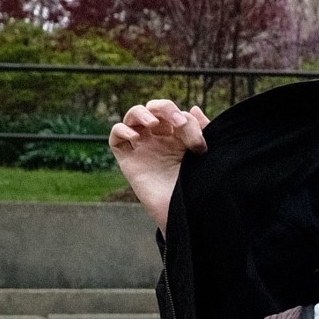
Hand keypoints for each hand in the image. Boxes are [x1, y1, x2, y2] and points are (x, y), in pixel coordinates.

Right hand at [108, 99, 207, 230]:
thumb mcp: (203, 153)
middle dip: (164, 108)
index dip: (186, 120)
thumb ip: (200, 131)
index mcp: (178, 136)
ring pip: (133, 116)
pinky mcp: (128, 159)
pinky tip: (137, 137)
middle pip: (153, 108)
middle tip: (178, 122)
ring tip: (153, 123)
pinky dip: (122, 130)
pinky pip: (116, 137)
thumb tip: (193, 109)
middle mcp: (159, 139)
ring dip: (141, 113)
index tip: (198, 143)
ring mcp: (142, 147)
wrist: (187, 210)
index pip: (176, 114)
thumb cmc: (198, 183)